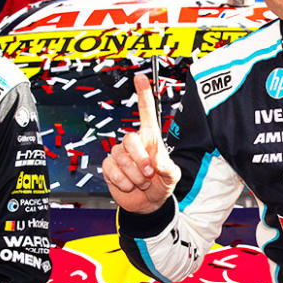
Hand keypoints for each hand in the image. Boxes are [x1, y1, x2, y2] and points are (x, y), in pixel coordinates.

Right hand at [102, 74, 179, 213]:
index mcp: (150, 139)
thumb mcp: (173, 176)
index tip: (140, 78)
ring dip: (133, 175)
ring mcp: (119, 155)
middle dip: (140, 159)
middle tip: (149, 174)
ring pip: (120, 157)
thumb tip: (155, 160)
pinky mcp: (109, 168)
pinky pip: (110, 169)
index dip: (143, 95)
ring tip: (141, 183)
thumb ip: (168, 167)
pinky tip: (128, 185)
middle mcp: (133, 143)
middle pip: (129, 139)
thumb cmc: (162, 184)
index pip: (146, 113)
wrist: (148, 204)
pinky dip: (122, 181)